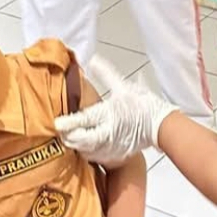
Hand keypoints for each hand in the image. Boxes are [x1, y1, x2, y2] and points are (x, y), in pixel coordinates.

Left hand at [56, 57, 175, 166]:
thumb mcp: (124, 87)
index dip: (70, 122)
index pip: (86, 119)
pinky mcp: (114, 157)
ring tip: (70, 135)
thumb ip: (106, 74)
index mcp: (110, 113)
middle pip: (81, 140)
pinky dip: (85, 151)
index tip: (57, 123)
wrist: (160, 126)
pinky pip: (93, 157)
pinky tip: (84, 143)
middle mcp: (109, 133)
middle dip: (68, 136)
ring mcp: (111, 147)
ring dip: (75, 144)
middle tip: (61, 129)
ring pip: (85, 151)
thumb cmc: (142, 105)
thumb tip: (93, 59)